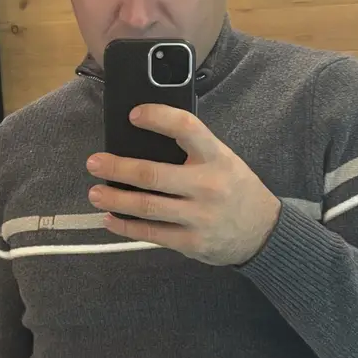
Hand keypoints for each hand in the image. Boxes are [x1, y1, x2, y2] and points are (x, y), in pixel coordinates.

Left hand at [86, 104, 280, 266]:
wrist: (263, 232)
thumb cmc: (235, 189)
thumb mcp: (224, 160)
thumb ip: (192, 151)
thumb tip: (142, 139)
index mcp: (217, 157)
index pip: (186, 128)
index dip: (158, 118)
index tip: (133, 115)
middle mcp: (208, 185)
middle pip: (153, 174)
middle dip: (117, 168)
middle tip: (94, 163)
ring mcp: (199, 216)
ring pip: (147, 207)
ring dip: (115, 199)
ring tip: (95, 193)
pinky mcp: (191, 242)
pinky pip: (152, 234)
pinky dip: (127, 227)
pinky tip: (111, 219)